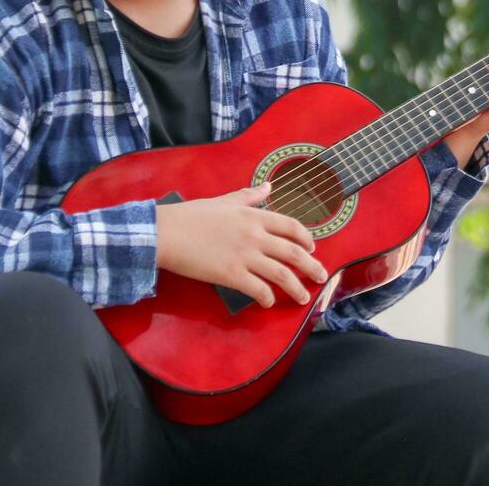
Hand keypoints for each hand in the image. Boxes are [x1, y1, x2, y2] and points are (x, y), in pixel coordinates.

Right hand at [154, 182, 327, 307]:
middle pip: (294, 253)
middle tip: (322, 278)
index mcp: (254, 216)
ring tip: (303, 298)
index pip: (291, 227)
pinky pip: (258, 289)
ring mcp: (244, 256)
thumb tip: (269, 186)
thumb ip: (249, 196)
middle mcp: (255, 235)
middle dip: (312, 267)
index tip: (312, 248)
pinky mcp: (231, 275)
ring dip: (296, 288)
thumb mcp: (224, 200)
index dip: (306, 238)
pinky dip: (267, 298)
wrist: (166, 233)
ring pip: (281, 274)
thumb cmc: (191, 215)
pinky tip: (268, 302)